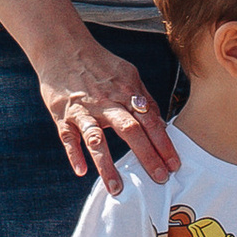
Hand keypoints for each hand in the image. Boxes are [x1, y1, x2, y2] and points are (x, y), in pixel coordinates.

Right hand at [31, 34, 179, 191]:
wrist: (62, 48)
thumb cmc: (99, 64)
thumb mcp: (127, 74)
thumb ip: (143, 97)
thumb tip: (161, 122)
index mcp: (126, 91)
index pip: (150, 120)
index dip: (163, 143)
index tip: (174, 164)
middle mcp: (107, 101)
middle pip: (130, 130)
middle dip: (147, 156)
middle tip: (160, 179)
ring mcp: (84, 110)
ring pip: (96, 139)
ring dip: (107, 165)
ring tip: (117, 188)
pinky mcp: (62, 116)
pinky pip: (68, 138)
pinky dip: (74, 154)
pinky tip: (82, 172)